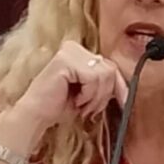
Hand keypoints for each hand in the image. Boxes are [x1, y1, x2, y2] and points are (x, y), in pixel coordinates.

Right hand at [11, 41, 128, 131]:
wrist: (36, 116)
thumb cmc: (59, 106)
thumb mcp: (89, 94)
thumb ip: (105, 85)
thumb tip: (128, 87)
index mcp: (80, 53)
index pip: (111, 66)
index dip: (120, 86)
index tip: (124, 102)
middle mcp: (74, 47)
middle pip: (110, 69)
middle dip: (104, 94)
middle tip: (89, 109)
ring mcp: (69, 51)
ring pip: (104, 74)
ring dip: (95, 97)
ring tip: (80, 105)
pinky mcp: (65, 59)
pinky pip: (93, 78)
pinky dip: (88, 94)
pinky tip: (75, 100)